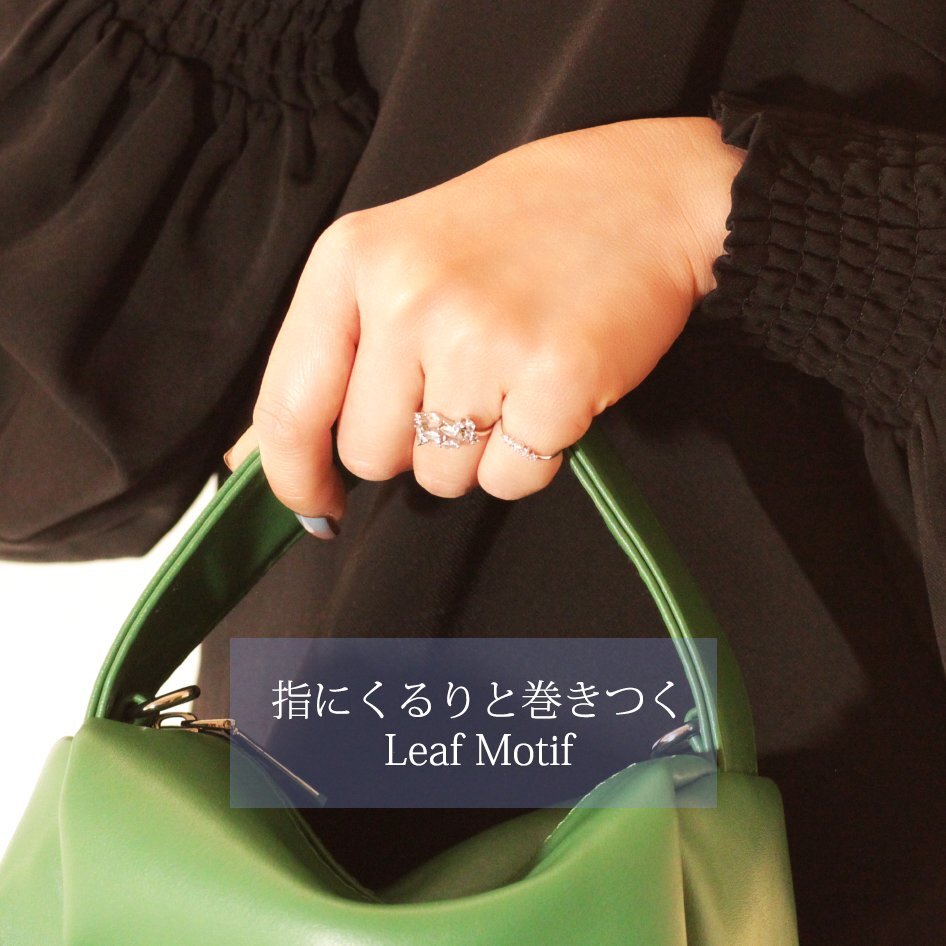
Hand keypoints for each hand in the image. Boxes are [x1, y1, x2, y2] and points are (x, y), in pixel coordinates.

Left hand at [225, 117, 743, 533]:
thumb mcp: (399, 258)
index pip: (288, 405)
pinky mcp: (555, 378)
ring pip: (441, 476)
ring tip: (510, 378)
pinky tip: (548, 394)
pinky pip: (511, 479)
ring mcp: (482, 338)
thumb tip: (252, 460)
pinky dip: (530, 456)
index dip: (294, 476)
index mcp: (353, 261)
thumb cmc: (517, 232)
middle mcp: (408, 297)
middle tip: (461, 385)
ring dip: (473, 452)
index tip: (315, 506)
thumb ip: (330, 354)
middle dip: (411, 445)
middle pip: (371, 455)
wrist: (640, 198)